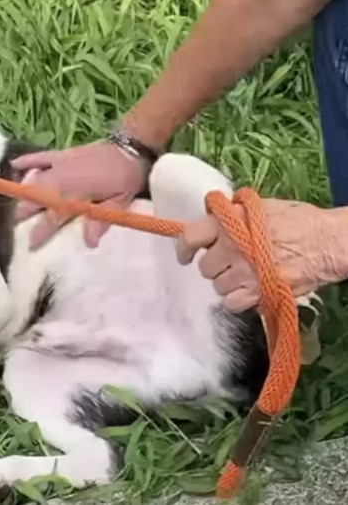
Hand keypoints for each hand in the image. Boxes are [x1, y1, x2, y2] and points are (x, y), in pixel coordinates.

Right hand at [12, 140, 149, 249]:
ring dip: (23, 193)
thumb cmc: (127, 177)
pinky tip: (13, 164)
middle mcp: (63, 181)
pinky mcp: (62, 155)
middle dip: (24, 213)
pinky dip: (26, 161)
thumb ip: (102, 221)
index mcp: (78, 195)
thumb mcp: (120, 202)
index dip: (41, 232)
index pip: (54, 218)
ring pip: (34, 181)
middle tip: (12, 225)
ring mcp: (60, 166)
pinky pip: (39, 157)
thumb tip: (89, 243)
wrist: (131, 146)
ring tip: (11, 203)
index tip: (30, 245)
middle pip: (38, 199)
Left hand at [175, 198, 345, 311]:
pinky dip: (239, 300)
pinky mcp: (257, 293)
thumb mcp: (261, 207)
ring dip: (229, 283)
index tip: (185, 255)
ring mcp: (242, 272)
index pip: (190, 237)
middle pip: (205, 267)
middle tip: (233, 262)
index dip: (184, 248)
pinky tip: (252, 290)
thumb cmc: (298, 220)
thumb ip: (232, 214)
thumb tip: (212, 219)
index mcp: (228, 222)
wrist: (327, 242)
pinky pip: (231, 303)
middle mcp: (230, 247)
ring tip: (248, 275)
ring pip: (218, 286)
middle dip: (216, 266)